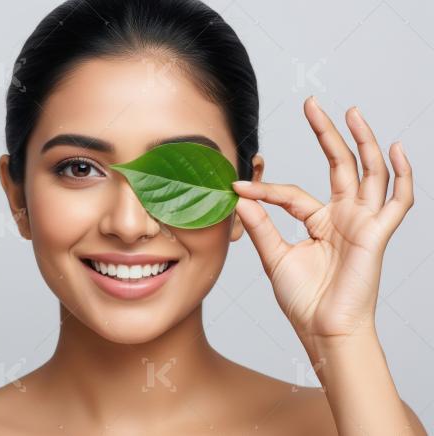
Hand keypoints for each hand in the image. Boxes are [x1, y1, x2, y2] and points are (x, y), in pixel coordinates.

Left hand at [231, 96, 414, 340]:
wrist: (323, 330)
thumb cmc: (303, 300)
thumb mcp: (274, 257)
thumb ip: (261, 226)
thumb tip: (240, 196)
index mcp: (319, 222)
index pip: (292, 193)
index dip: (265, 187)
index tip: (236, 183)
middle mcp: (344, 217)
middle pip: (339, 165)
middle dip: (327, 134)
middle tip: (312, 104)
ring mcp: (363, 223)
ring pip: (368, 173)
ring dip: (361, 141)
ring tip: (349, 112)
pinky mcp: (377, 235)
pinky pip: (398, 201)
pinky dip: (400, 175)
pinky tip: (394, 149)